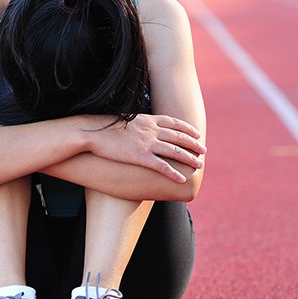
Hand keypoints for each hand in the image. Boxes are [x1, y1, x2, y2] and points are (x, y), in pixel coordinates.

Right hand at [85, 114, 205, 182]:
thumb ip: (136, 123)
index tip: (196, 133)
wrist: (93, 132)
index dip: (187, 128)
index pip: (173, 123)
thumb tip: (139, 126)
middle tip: (204, 151)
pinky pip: (162, 166)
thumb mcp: (124, 120)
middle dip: (193, 144)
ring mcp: (146, 143)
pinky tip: (182, 179)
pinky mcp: (140, 157)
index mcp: (147, 120)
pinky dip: (174, 173)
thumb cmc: (104, 127)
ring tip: (199, 165)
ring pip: (174, 151)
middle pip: (178, 137)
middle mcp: (150, 130)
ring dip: (189, 158)